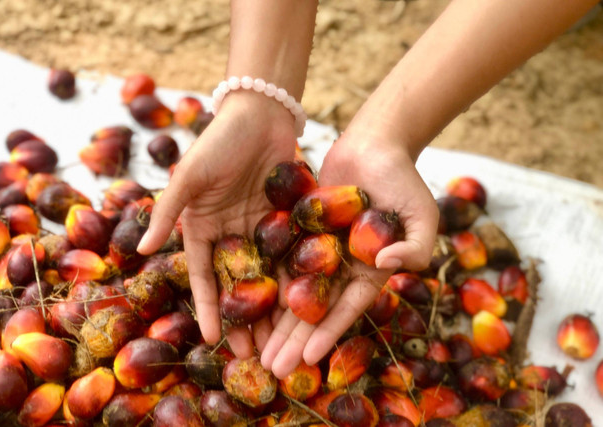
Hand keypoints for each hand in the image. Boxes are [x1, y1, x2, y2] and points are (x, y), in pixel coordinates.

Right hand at [137, 92, 296, 357]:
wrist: (261, 112)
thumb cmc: (218, 141)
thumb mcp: (189, 176)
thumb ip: (168, 212)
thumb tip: (142, 251)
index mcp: (202, 228)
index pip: (203, 277)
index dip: (208, 308)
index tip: (214, 340)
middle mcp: (231, 234)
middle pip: (238, 285)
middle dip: (245, 319)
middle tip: (255, 355)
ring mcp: (261, 230)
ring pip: (266, 277)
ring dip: (273, 309)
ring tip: (282, 341)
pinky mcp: (288, 221)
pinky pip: (292, 255)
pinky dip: (297, 280)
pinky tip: (306, 307)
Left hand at [260, 124, 438, 377]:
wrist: (374, 144)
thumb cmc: (404, 180)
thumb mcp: (423, 215)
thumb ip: (416, 245)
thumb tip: (386, 262)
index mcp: (371, 270)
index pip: (347, 308)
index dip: (328, 333)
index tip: (309, 359)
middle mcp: (341, 266)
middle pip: (315, 309)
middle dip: (295, 340)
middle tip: (274, 368)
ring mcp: (318, 249)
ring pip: (293, 290)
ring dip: (277, 321)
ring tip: (258, 350)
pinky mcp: (298, 230)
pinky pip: (279, 258)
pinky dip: (266, 281)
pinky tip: (247, 304)